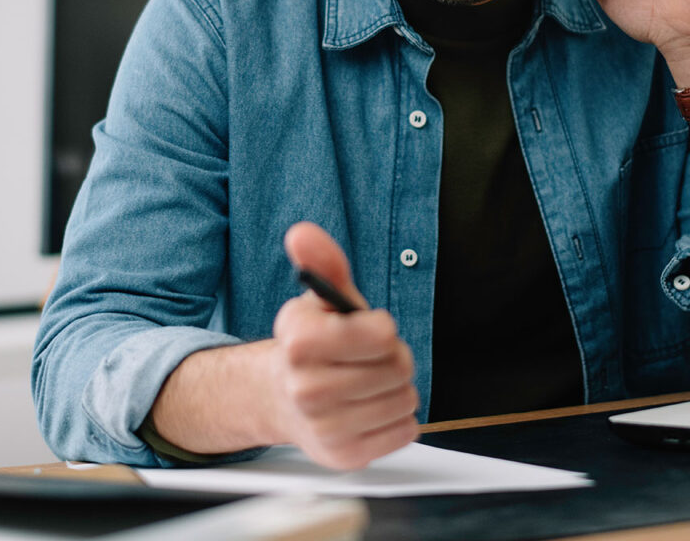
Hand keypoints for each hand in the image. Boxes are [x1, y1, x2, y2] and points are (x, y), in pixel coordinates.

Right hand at [269, 222, 418, 468]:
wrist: (284, 398)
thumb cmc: (314, 344)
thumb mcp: (320, 299)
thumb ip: (322, 262)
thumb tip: (302, 233)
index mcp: (299, 341)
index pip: (380, 334)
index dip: (381, 328)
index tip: (369, 328)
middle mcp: (306, 387)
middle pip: (398, 367)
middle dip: (393, 356)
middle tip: (369, 356)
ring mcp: (324, 426)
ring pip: (405, 398)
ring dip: (396, 386)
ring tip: (369, 380)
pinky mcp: (345, 456)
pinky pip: (405, 430)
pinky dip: (397, 416)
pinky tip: (371, 406)